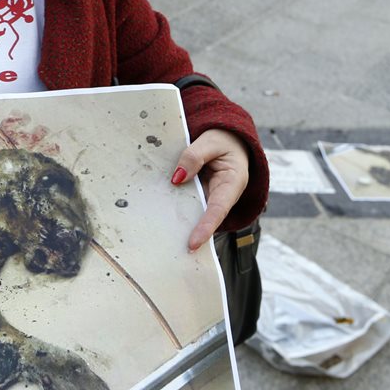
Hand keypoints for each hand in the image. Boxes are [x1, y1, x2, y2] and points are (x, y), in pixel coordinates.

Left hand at [170, 129, 249, 251]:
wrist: (230, 138)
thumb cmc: (224, 140)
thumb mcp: (211, 141)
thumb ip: (194, 157)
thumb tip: (176, 178)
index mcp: (232, 183)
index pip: (218, 209)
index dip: (206, 227)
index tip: (193, 243)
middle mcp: (221, 195)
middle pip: (204, 217)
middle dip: (191, 233)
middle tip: (173, 251)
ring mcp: (209, 196)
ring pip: (193, 212)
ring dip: (179, 222)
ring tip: (161, 238)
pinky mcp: (198, 194)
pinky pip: (186, 203)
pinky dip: (174, 208)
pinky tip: (157, 215)